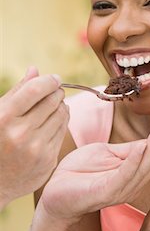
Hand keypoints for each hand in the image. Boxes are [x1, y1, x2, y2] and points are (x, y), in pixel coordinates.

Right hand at [0, 67, 68, 208]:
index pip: (36, 89)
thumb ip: (16, 92)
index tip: (54, 78)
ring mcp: (37, 149)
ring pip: (62, 115)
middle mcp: (21, 134)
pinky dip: (62, 121)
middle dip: (57, 92)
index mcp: (4, 118)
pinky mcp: (48, 160)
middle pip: (52, 101)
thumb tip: (35, 69)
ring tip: (54, 105)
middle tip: (55, 90)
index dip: (49, 80)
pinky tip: (54, 120)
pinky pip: (63, 131)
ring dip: (61, 105)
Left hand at [40, 122, 149, 221]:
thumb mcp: (107, 154)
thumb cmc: (79, 170)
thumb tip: (149, 140)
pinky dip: (135, 161)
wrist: (53, 189)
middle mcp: (129, 185)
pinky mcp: (105, 192)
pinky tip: (142, 147)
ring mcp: (118, 191)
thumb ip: (128, 150)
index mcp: (130, 175)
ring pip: (142, 170)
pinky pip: (124, 176)